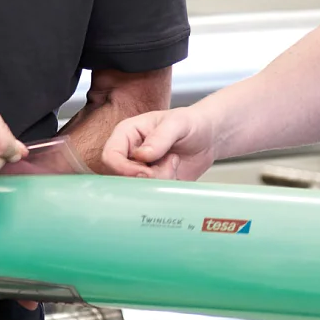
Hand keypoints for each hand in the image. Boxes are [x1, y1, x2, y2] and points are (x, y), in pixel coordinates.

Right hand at [101, 108, 215, 180]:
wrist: (208, 138)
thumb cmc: (191, 123)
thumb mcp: (178, 123)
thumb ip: (160, 137)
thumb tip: (142, 155)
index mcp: (126, 134)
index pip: (110, 156)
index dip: (123, 168)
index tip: (145, 172)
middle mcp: (129, 154)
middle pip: (121, 177)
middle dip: (147, 177)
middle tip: (168, 165)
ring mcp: (140, 170)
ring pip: (136, 189)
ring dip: (159, 182)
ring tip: (173, 164)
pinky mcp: (152, 184)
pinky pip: (151, 196)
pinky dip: (165, 190)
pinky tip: (176, 173)